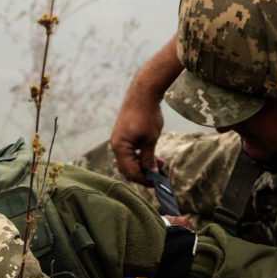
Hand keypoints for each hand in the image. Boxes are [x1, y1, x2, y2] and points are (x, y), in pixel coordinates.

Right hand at [110, 38, 182, 183]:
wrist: (143, 94)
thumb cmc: (146, 116)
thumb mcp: (150, 140)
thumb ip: (148, 158)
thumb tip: (151, 173)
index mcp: (120, 148)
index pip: (130, 172)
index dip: (144, 179)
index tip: (158, 183)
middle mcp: (116, 145)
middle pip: (127, 168)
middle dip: (143, 173)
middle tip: (160, 175)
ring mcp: (119, 140)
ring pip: (130, 161)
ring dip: (143, 165)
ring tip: (160, 164)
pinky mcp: (124, 136)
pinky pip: (130, 152)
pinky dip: (141, 156)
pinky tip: (153, 156)